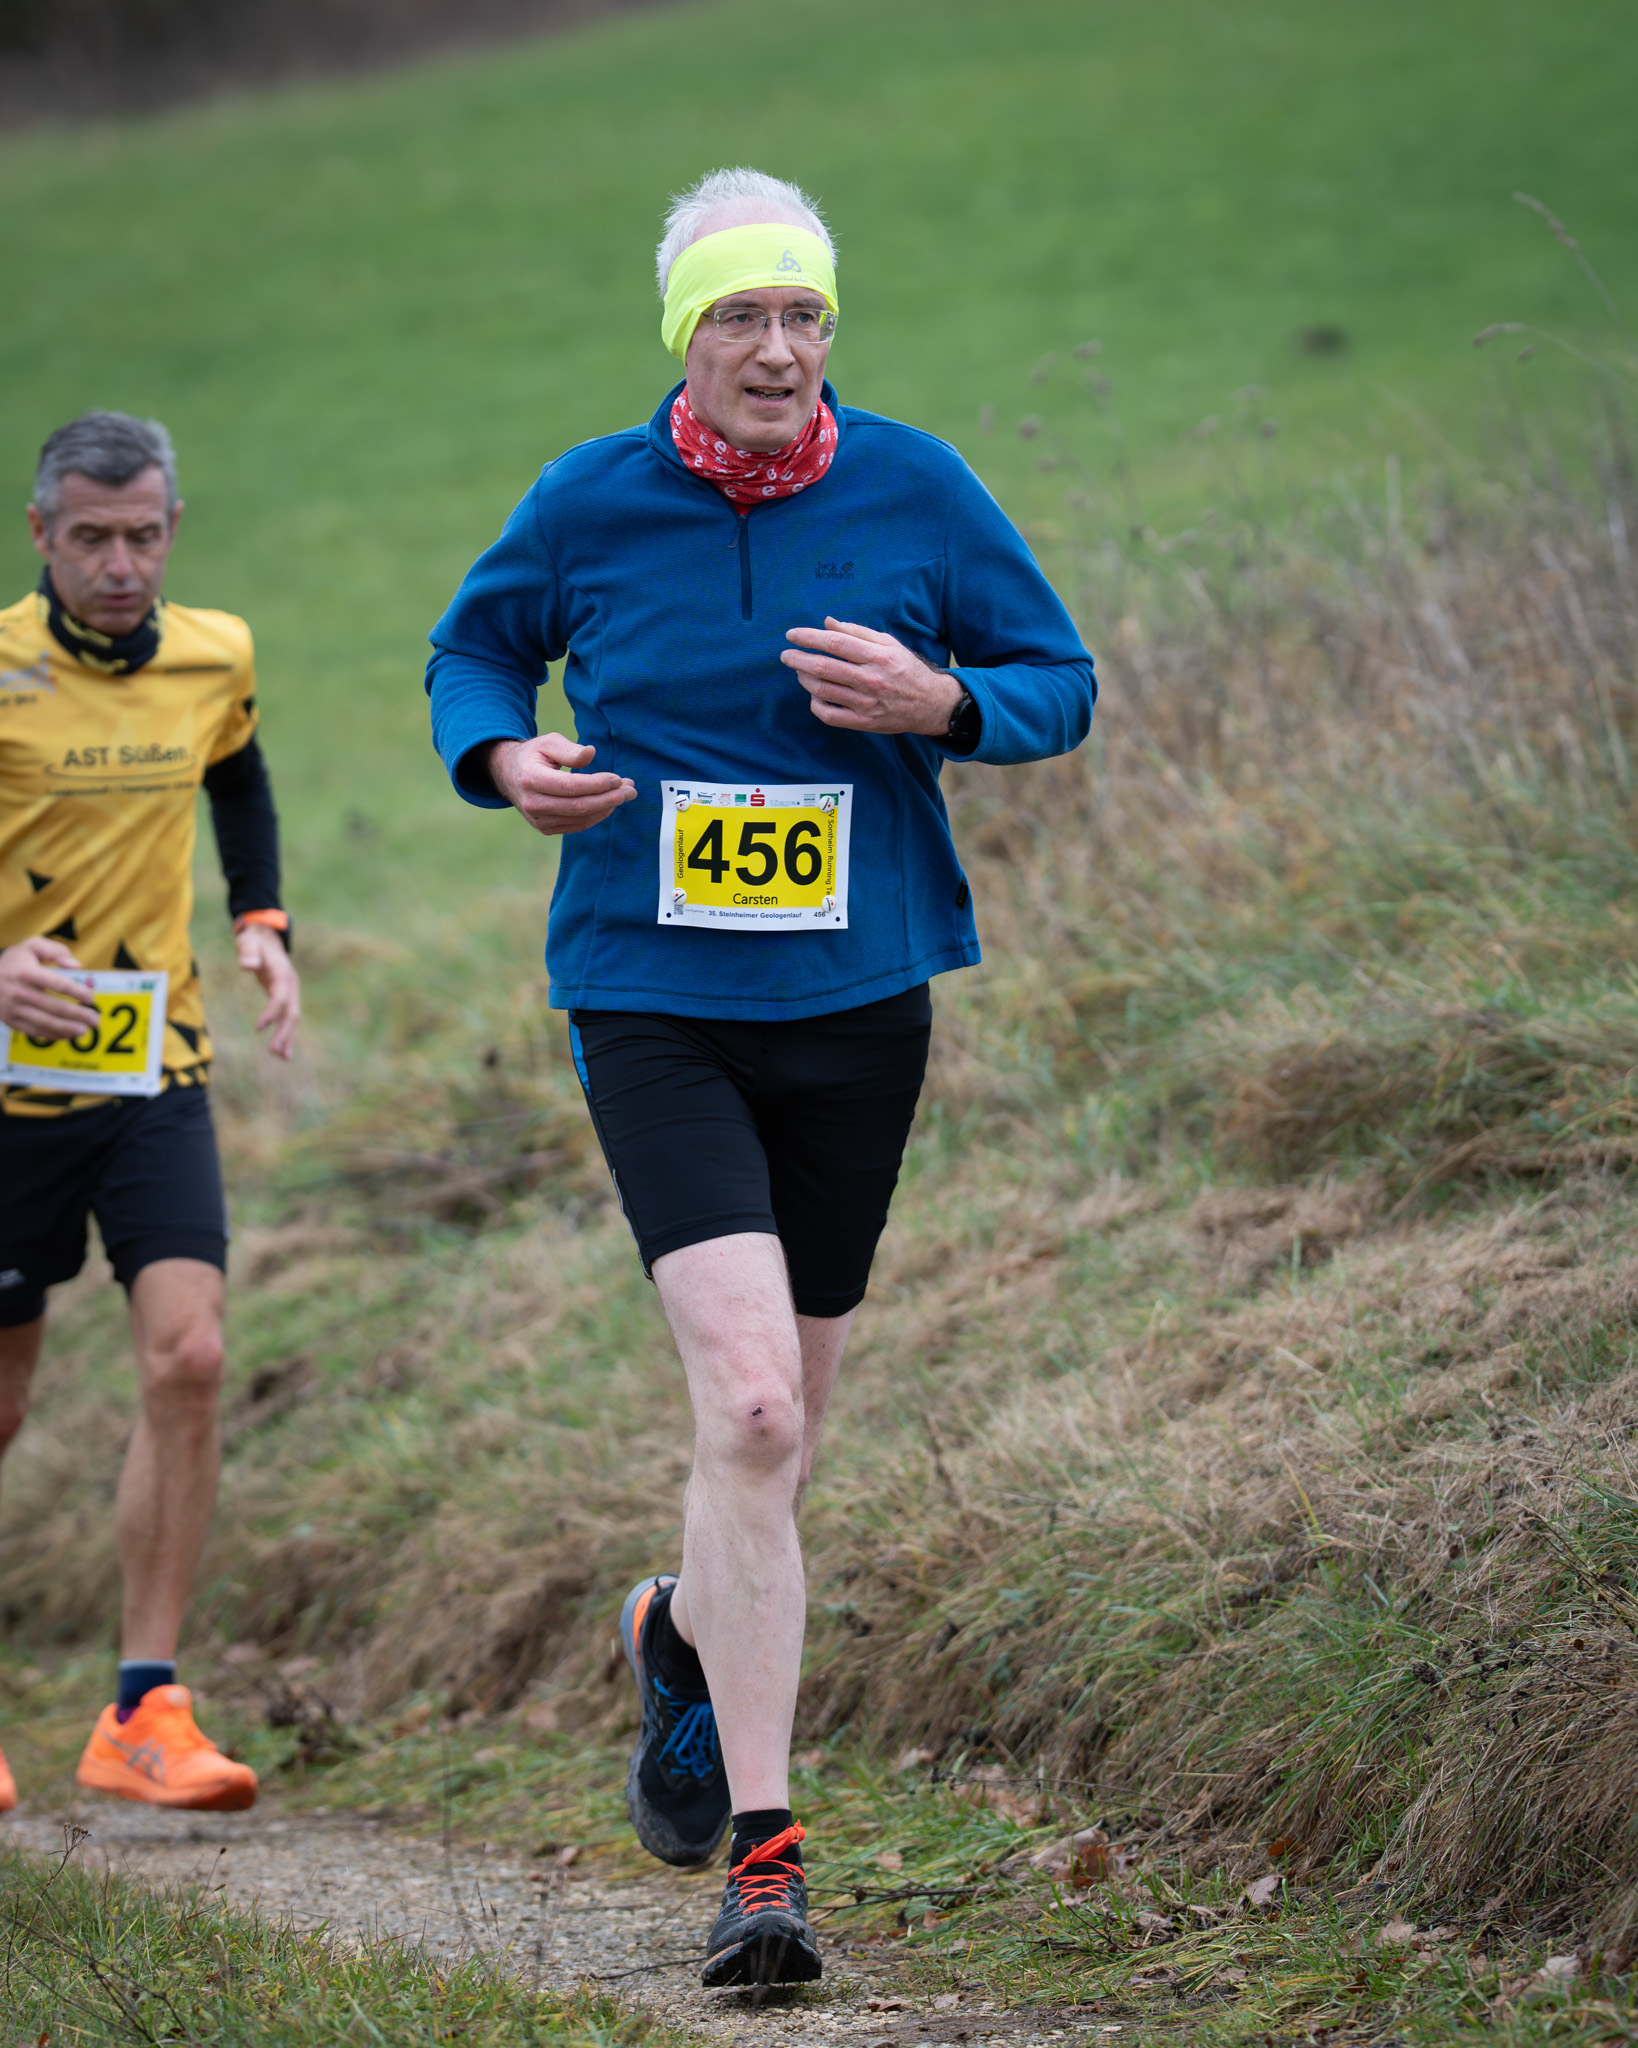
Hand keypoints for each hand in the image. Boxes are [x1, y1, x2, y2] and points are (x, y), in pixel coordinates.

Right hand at [0, 936, 99, 1041]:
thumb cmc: (14, 961)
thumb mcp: (32, 946)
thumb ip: (56, 951)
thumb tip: (77, 966)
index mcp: (27, 972)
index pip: (58, 984)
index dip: (77, 992)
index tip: (91, 998)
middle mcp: (19, 992)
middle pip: (54, 1007)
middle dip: (78, 1015)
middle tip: (95, 1019)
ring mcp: (14, 1008)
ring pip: (45, 1022)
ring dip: (67, 1029)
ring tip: (84, 1030)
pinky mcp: (11, 1020)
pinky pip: (35, 1031)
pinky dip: (53, 1035)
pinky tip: (68, 1034)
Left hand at [235, 923, 299, 1059]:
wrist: (266, 937)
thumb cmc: (253, 941)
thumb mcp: (248, 942)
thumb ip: (248, 953)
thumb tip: (247, 965)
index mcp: (282, 973)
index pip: (280, 997)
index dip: (271, 1012)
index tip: (258, 1028)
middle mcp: (291, 984)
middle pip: (291, 1012)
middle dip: (284, 1032)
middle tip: (274, 1052)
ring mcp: (291, 991)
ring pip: (293, 1017)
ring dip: (288, 1037)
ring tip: (282, 1058)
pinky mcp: (287, 996)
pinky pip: (289, 1017)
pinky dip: (287, 1033)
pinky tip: (283, 1049)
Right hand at [488, 733, 636, 836]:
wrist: (509, 775)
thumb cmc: (534, 755)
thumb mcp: (548, 742)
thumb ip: (569, 750)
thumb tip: (591, 753)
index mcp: (531, 779)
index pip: (572, 786)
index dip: (598, 784)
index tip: (619, 778)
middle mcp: (532, 803)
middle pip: (579, 806)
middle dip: (610, 798)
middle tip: (631, 789)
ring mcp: (538, 819)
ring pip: (581, 818)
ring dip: (607, 807)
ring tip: (625, 794)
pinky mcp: (545, 828)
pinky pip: (577, 825)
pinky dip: (597, 815)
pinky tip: (610, 804)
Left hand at [781, 617, 963, 735]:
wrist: (930, 704)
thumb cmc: (906, 669)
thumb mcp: (888, 644)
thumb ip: (856, 631)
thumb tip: (826, 622)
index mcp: (877, 656)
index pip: (835, 642)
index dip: (809, 637)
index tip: (792, 635)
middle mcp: (870, 679)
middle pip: (824, 667)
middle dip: (798, 659)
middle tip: (786, 655)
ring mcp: (866, 704)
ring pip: (822, 690)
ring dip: (804, 678)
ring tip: (800, 670)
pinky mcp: (863, 723)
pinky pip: (829, 715)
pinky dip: (815, 704)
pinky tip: (814, 694)